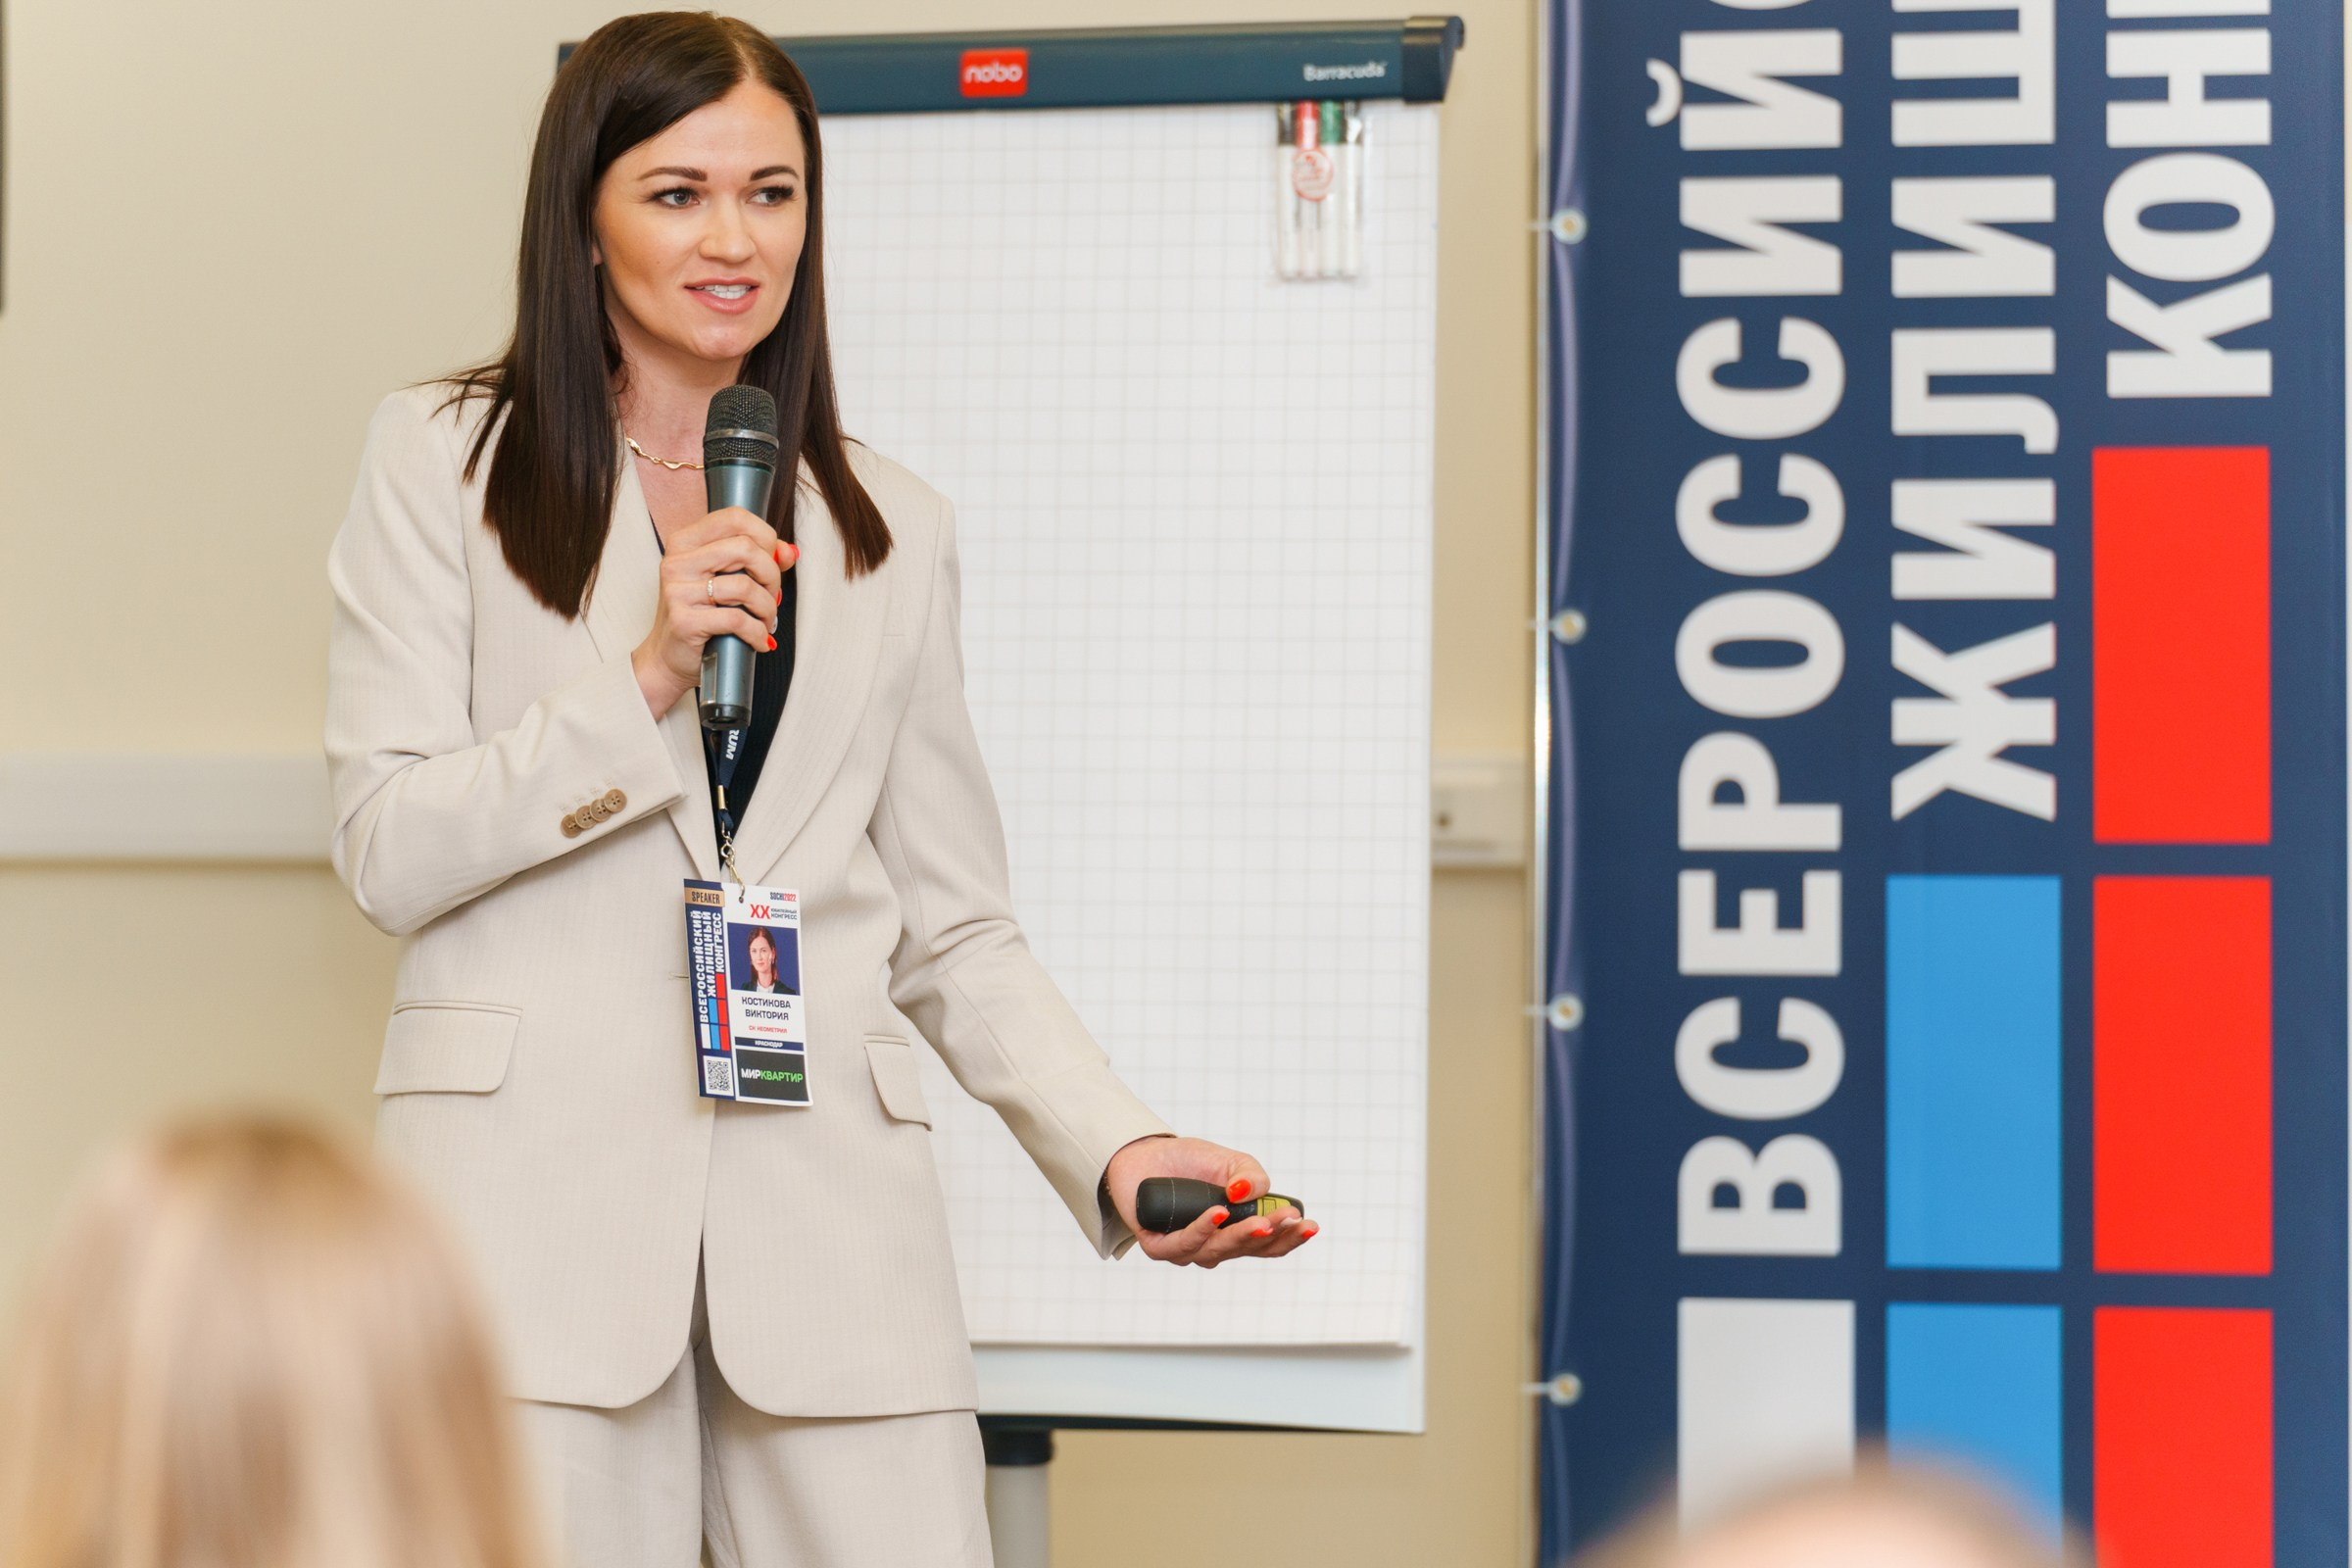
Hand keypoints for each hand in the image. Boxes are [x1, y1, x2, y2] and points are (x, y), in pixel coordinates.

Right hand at [631, 507, 795, 714]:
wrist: (668, 657)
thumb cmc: (700, 615)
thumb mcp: (726, 579)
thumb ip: (758, 560)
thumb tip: (790, 552)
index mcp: (685, 541)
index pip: (735, 517)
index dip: (765, 536)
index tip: (773, 560)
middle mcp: (677, 561)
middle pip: (745, 548)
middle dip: (771, 575)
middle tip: (771, 596)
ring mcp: (677, 590)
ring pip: (745, 586)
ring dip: (767, 608)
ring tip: (766, 621)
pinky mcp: (684, 621)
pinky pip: (737, 619)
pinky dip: (757, 632)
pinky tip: (759, 640)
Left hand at [1104, 1135, 1316, 1266]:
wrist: (1143, 1153)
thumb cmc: (1189, 1163)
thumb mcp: (1231, 1162)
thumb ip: (1251, 1177)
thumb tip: (1252, 1195)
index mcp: (1235, 1232)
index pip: (1268, 1244)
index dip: (1291, 1238)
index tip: (1310, 1224)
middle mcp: (1213, 1246)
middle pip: (1248, 1251)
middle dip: (1272, 1235)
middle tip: (1289, 1219)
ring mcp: (1187, 1249)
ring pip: (1218, 1251)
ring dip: (1241, 1235)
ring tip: (1259, 1220)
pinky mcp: (1158, 1245)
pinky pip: (1183, 1245)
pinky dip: (1202, 1229)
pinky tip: (1217, 1213)